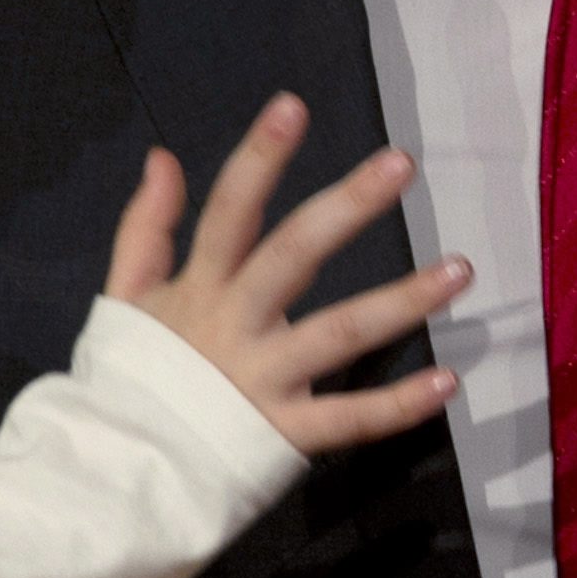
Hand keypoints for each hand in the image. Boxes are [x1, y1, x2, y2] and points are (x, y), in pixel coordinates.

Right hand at [107, 95, 467, 456]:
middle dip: (348, 206)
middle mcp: (235, 325)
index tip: (293, 106)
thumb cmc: (131, 379)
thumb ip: (145, 227)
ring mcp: (262, 380)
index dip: (259, 158)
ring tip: (461, 269)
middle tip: (402, 163)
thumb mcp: (126, 296)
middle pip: (294, 254)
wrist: (115, 471)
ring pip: (339, 334)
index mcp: (201, 287)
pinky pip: (349, 419)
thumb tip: (163, 156)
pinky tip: (449, 381)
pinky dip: (399, 405)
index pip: (230, 210)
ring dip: (404, 301)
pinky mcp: (283, 434)